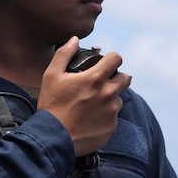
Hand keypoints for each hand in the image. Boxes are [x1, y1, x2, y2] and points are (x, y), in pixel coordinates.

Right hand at [37, 36, 130, 156]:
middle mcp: (108, 94)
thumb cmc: (52, 106)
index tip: (107, 62)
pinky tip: (90, 118)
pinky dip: (105, 115)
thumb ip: (64, 54)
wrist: (53, 138)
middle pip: (125, 78)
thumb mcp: (51, 75)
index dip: (112, 58)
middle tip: (101, 83)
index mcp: (95, 79)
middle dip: (116, 77)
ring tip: (92, 104)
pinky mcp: (111, 127)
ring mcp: (111, 112)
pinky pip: (114, 116)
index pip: (116, 58)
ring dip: (110, 98)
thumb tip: (74, 40)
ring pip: (118, 98)